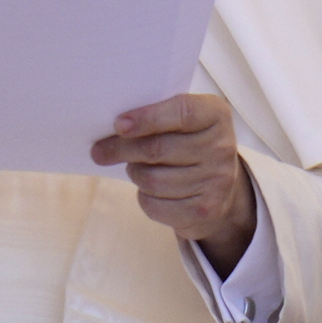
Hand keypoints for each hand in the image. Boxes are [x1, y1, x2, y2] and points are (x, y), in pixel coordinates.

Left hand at [91, 93, 255, 274]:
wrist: (221, 191)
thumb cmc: (189, 146)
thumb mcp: (184, 122)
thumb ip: (157, 116)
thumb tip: (114, 128)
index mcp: (216, 115)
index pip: (182, 112)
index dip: (147, 118)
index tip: (119, 124)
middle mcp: (222, 147)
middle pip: (158, 148)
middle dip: (122, 149)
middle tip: (100, 151)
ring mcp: (216, 181)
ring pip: (152, 180)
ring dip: (135, 174)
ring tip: (136, 168)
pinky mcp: (205, 210)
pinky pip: (155, 205)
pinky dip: (144, 197)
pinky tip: (150, 190)